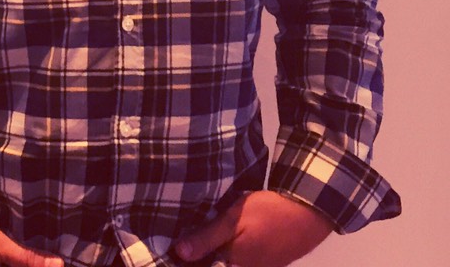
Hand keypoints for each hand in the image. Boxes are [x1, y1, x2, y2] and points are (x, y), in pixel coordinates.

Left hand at [172, 191, 332, 266]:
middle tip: (178, 244)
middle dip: (195, 258)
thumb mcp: (233, 220)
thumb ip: (206, 238)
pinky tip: (214, 242)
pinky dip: (223, 253)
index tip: (167, 252)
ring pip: (223, 263)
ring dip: (209, 255)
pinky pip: (236, 261)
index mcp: (233, 265)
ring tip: (191, 240)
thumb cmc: (269, 214)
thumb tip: (179, 253)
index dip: (183, 261)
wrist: (308, 213)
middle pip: (212, 265)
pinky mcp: (263, 263)